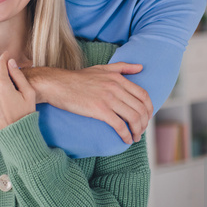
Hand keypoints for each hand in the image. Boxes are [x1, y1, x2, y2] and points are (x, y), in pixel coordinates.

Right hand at [23, 63, 152, 143]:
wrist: (57, 84)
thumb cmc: (78, 78)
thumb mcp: (102, 68)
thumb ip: (122, 67)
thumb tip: (141, 67)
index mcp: (118, 78)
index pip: (143, 95)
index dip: (149, 109)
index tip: (147, 117)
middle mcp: (116, 87)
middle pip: (140, 108)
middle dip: (144, 123)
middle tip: (140, 131)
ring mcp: (108, 99)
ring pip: (133, 118)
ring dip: (137, 131)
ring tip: (134, 137)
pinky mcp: (99, 110)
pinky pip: (119, 125)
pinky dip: (125, 135)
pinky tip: (125, 140)